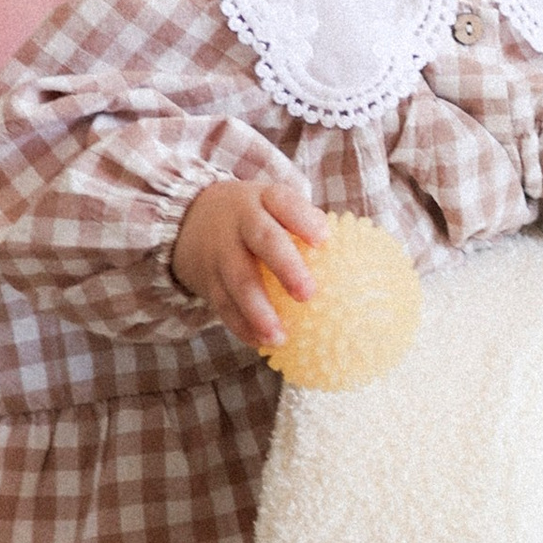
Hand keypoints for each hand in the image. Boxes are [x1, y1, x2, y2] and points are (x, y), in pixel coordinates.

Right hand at [170, 174, 327, 348]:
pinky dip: (241, 326)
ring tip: (279, 337)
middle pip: (263, 241)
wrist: (190, 219)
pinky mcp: (207, 280)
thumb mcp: (271, 205)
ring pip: (238, 280)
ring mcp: (221, 252)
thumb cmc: (254, 217)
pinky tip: (261, 342)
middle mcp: (240, 223)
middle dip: (286, 267)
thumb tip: (352, 255)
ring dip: (258, 311)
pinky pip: (223, 305)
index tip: (324, 240)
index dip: (303, 219)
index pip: (283, 201)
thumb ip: (304, 223)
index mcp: (263, 200)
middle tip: (308, 294)